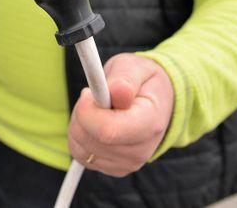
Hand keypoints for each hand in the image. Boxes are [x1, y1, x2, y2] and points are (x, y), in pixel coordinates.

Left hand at [68, 53, 173, 176]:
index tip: (89, 92)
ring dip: (79, 122)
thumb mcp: (136, 68)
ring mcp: (127, 163)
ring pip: (80, 145)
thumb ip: (125, 79)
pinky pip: (79, 153)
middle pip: (89, 139)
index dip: (87, 111)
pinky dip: (80, 135)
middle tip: (95, 96)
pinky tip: (95, 122)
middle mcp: (141, 150)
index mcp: (150, 123)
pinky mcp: (113, 169)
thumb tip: (117, 92)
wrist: (157, 102)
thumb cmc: (143, 82)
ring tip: (99, 108)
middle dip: (82, 112)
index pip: (107, 131)